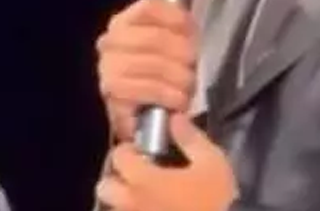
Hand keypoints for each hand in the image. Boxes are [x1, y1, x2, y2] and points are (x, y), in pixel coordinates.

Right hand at [96, 0, 208, 141]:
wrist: (148, 119)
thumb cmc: (166, 73)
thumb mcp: (179, 39)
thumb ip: (190, 6)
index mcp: (125, 20)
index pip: (149, 6)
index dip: (177, 17)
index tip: (193, 31)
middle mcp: (111, 41)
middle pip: (154, 37)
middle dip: (183, 54)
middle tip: (194, 66)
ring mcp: (108, 67)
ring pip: (152, 64)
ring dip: (179, 78)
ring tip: (189, 86)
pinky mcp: (112, 95)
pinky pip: (145, 88)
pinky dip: (168, 95)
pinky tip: (178, 100)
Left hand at [96, 114, 237, 210]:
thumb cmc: (215, 201)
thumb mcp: (211, 162)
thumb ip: (190, 138)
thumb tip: (174, 118)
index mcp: (144, 179)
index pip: (118, 156)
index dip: (128, 151)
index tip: (141, 153)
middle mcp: (131, 203)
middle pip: (104, 188)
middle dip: (115, 180)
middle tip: (136, 178)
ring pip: (112, 209)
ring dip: (121, 202)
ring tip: (143, 200)